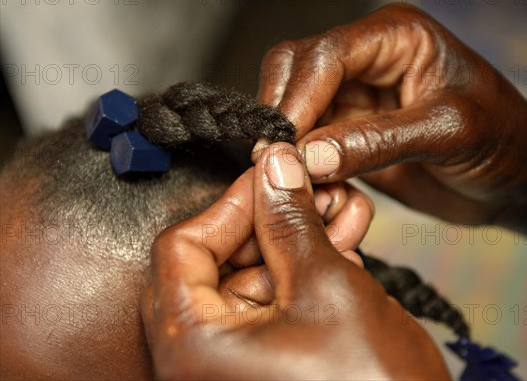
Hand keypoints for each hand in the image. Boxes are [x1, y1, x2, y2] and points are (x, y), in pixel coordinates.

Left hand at [142, 143, 448, 379]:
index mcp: (192, 347)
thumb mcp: (327, 287)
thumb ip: (290, 220)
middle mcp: (200, 361)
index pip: (182, 247)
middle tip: (312, 190)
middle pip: (219, 262)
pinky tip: (341, 243)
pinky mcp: (266, 365)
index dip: (230, 204)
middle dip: (274, 219)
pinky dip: (304, 273)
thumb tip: (273, 169)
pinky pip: (274, 306)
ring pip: (254, 280)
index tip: (270, 177)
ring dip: (298, 240)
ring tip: (341, 210)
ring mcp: (234, 365)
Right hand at [256, 3, 526, 258]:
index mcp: (395, 37)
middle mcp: (368, 60)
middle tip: (273, 161)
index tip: (280, 143)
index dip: (297, 98)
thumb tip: (307, 157)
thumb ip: (377, 142)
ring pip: (295, 108)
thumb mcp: (448, 133)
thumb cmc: (505, 139)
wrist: (519, 178)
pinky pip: (308, 142)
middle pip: (295, 71)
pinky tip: (309, 186)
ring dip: (288, 144)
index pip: (325, 55)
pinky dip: (301, 165)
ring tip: (291, 180)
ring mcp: (356, 96)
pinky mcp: (350, 132)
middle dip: (282, 115)